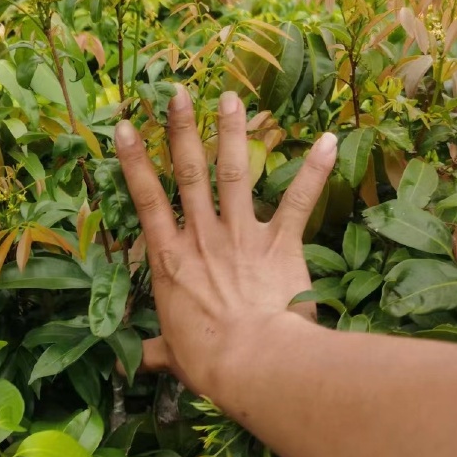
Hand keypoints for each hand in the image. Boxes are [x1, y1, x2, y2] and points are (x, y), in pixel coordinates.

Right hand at [114, 87, 337, 399]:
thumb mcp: (175, 354)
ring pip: (235, 174)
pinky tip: (329, 140)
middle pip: (188, 173)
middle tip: (178, 92)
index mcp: (170, 259)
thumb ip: (156, 351)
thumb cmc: (209, 360)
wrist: (253, 361)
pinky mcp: (280, 243)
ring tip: (230, 98)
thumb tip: (132, 364)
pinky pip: (297, 201)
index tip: (127, 127)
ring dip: (233, 134)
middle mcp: (202, 237)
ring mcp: (242, 235)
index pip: (146, 200)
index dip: (135, 161)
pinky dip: (314, 171)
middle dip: (182, 130)